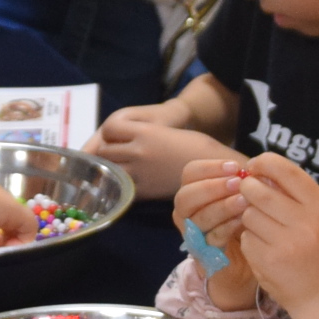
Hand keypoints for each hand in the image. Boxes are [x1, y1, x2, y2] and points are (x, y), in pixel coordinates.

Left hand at [87, 107, 232, 200]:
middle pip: (104, 150)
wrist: (214, 168)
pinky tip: (126, 184)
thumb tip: (108, 140)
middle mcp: (140, 151)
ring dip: (109, 169)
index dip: (108, 133)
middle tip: (113, 155)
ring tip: (118, 169)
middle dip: (105, 153)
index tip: (114, 137)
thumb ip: (137, 133)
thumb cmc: (191, 144)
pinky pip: (121, 187)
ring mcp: (141, 172)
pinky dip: (119, 185)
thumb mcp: (162, 131)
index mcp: (146, 132)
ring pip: (109, 170)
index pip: (109, 128)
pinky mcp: (146, 191)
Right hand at [173, 159, 254, 305]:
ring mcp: (193, 235)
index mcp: (194, 191)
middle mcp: (187, 212)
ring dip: (222, 207)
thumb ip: (244, 181)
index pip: (190, 173)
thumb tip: (254, 168)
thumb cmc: (245, 220)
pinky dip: (227, 228)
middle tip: (237, 183)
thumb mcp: (244, 195)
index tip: (235, 167)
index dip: (210, 168)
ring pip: (198, 218)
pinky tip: (244, 221)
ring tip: (244, 200)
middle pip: (186, 196)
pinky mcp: (204, 254)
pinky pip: (210, 239)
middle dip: (212, 188)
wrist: (247, 259)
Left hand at [228, 154, 318, 318]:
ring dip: (249, 218)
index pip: (285, 170)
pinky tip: (264, 250)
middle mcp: (306, 222)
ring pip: (248, 214)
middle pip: (258, 191)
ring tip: (264, 229)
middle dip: (248, 190)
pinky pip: (245, 238)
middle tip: (249, 196)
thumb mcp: (318, 217)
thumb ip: (294, 193)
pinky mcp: (268, 260)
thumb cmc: (318, 251)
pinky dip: (249, 241)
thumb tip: (259, 169)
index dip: (263, 163)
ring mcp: (286, 242)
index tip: (254, 168)